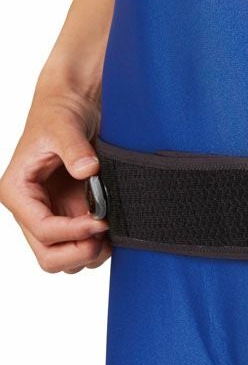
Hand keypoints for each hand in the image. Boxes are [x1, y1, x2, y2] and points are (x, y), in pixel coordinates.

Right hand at [0, 81, 110, 273]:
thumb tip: (88, 170)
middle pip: (50, 257)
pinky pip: (81, 245)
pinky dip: (98, 244)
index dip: (74, 233)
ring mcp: (53, 215)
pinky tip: (112, 226)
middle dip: (79, 252)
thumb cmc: (60, 113)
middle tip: (105, 236)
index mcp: (18, 191)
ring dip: (90, 252)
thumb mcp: (64, 125)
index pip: (43, 230)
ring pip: (66, 259)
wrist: (74, 106)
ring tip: (110, 230)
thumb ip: (74, 148)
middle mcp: (32, 209)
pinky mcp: (71, 215)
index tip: (101, 222)